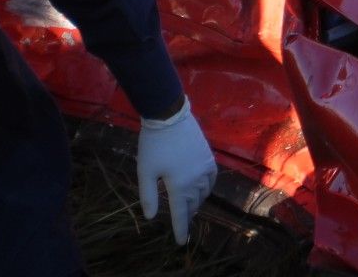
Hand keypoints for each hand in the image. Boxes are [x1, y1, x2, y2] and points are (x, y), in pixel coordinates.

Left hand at [137, 96, 216, 244]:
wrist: (169, 117)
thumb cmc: (153, 145)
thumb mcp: (145, 171)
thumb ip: (148, 195)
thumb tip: (150, 217)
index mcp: (179, 186)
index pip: (180, 214)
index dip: (180, 229)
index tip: (181, 241)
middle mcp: (196, 180)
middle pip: (193, 204)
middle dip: (187, 215)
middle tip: (182, 222)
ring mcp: (205, 168)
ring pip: (204, 193)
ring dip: (196, 202)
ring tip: (190, 206)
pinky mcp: (209, 157)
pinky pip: (212, 179)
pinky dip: (207, 188)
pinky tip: (201, 188)